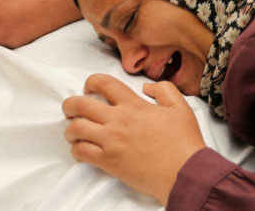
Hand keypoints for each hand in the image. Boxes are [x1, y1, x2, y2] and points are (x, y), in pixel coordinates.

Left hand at [63, 74, 206, 204]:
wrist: (184, 172)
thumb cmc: (184, 142)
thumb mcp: (180, 107)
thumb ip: (164, 90)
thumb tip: (147, 87)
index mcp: (134, 105)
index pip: (104, 83)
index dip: (91, 81)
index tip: (88, 86)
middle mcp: (118, 120)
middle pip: (81, 105)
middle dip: (70, 104)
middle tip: (71, 108)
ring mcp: (111, 142)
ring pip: (76, 129)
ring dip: (71, 128)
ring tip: (75, 131)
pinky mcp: (109, 162)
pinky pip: (81, 152)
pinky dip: (76, 149)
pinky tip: (82, 149)